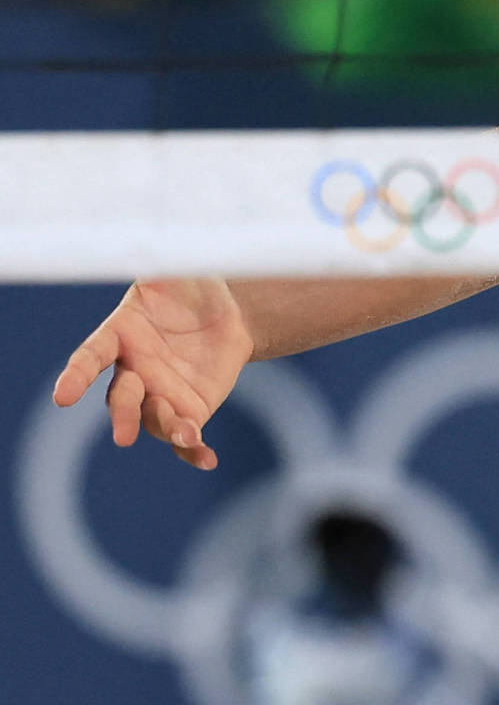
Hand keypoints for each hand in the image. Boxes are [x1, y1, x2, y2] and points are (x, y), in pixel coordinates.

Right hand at [52, 280, 252, 470]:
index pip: (90, 357)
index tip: (63, 395)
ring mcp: (160, 393)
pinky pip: (185, 436)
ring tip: (185, 435)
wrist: (230, 311)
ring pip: (152, 419)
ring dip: (165, 428)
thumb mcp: (177, 270)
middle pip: (120, 397)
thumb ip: (159, 266)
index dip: (76, 376)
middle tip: (122, 433)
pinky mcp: (189, 409)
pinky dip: (192, 451)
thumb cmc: (192, 287)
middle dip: (122, 413)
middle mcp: (134, 370)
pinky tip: (206, 460)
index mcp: (119, 336)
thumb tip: (148, 244)